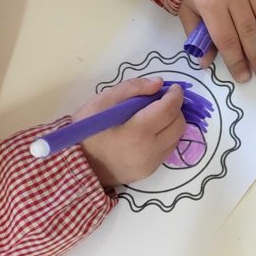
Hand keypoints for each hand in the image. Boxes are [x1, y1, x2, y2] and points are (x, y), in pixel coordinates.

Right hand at [75, 78, 192, 188]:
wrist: (76, 164)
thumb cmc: (87, 130)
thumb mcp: (102, 102)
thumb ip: (131, 88)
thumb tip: (158, 83)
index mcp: (137, 132)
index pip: (168, 110)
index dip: (175, 95)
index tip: (174, 88)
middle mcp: (149, 150)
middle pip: (178, 124)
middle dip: (176, 109)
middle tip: (163, 100)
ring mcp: (151, 164)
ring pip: (176, 138)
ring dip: (172, 123)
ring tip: (157, 115)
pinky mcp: (149, 171)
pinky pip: (167, 150)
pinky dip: (166, 137)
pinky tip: (151, 131)